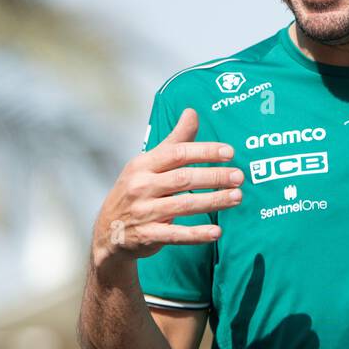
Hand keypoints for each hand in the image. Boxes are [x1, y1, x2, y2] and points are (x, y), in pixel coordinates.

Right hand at [91, 107, 243, 264]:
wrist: (108, 231)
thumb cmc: (136, 190)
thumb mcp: (148, 163)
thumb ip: (174, 140)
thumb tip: (192, 112)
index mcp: (143, 165)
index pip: (177, 153)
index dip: (204, 151)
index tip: (229, 152)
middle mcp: (141, 187)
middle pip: (183, 179)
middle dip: (214, 177)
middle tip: (239, 176)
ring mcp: (143, 212)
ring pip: (184, 205)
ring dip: (213, 201)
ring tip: (237, 197)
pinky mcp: (147, 235)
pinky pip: (176, 234)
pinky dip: (197, 234)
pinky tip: (217, 232)